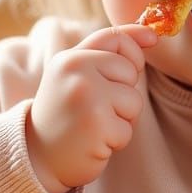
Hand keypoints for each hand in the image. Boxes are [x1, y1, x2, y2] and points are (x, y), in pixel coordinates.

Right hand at [27, 24, 156, 192]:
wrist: (38, 157)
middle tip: (95, 108)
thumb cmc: (65, 114)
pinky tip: (92, 141)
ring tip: (93, 125)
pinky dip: (115, 140)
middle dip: (123, 93)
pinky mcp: (97, 124)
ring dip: (121, 119)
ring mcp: (87, 96)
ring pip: (133, 101)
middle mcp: (76, 71)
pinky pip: (128, 129)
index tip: (149, 46)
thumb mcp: (76, 76)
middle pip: (131, 72)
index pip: (115, 37)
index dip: (136, 45)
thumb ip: (107, 53)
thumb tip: (152, 35)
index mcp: (70, 58)